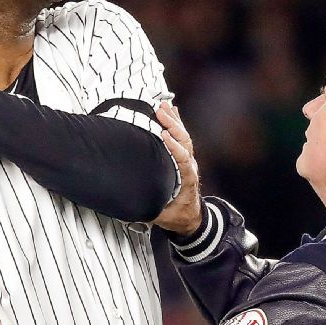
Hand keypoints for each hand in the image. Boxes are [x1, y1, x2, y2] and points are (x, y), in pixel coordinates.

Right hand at [151, 102, 202, 236]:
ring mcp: (188, 161)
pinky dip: (176, 122)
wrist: (191, 217)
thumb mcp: (162, 215)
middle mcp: (190, 168)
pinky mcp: (184, 157)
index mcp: (186, 181)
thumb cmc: (177, 215)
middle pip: (185, 143)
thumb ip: (151, 206)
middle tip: (161, 112)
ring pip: (184, 137)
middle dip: (173, 126)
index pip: (183, 160)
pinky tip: (172, 110)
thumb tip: (134, 201)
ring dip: (174, 120)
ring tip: (164, 107)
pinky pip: (181, 137)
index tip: (165, 136)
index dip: (175, 147)